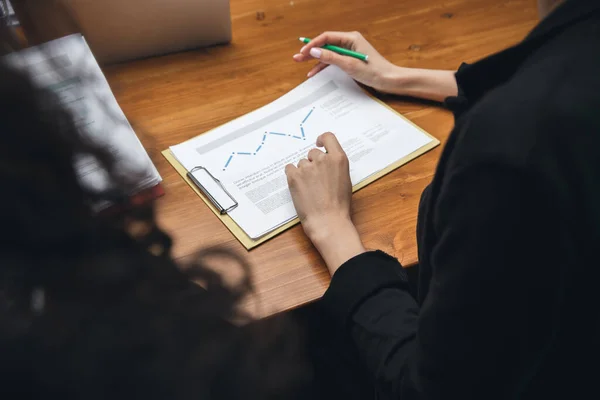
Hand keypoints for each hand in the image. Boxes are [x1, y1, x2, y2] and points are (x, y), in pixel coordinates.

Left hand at [285, 132, 364, 273]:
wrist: (327, 220)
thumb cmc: (339, 205)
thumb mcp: (345, 180)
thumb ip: (335, 166)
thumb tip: (326, 162)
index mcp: (338, 159)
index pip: (328, 138)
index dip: (322, 139)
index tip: (318, 144)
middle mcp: (322, 159)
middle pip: (312, 153)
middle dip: (313, 164)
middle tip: (315, 180)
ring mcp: (307, 167)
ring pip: (301, 164)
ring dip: (303, 172)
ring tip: (309, 189)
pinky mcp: (294, 176)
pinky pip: (289, 169)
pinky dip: (292, 176)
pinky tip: (299, 187)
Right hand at [293, 31, 458, 100]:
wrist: (389, 80)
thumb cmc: (373, 71)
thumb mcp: (349, 65)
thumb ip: (330, 57)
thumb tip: (314, 51)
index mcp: (350, 38)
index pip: (326, 37)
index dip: (313, 45)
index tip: (302, 52)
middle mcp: (349, 42)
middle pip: (325, 45)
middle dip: (311, 52)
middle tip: (296, 58)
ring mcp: (349, 51)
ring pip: (328, 53)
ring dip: (315, 60)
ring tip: (301, 65)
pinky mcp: (351, 60)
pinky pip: (334, 61)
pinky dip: (324, 66)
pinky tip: (314, 72)